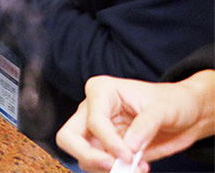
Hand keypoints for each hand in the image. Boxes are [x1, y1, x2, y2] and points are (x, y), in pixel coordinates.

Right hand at [56, 71, 214, 172]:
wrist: (187, 113)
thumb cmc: (173, 101)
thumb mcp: (163, 108)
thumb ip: (146, 125)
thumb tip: (129, 146)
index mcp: (102, 91)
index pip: (93, 120)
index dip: (109, 141)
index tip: (129, 156)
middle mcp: (93, 110)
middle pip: (69, 137)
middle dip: (87, 156)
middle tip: (112, 167)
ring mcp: (98, 132)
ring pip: (82, 156)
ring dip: (105, 169)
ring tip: (136, 169)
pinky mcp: (108, 149)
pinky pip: (100, 166)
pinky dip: (115, 172)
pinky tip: (138, 168)